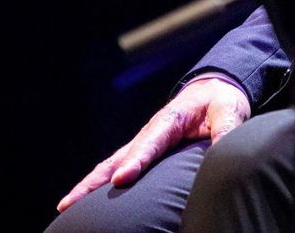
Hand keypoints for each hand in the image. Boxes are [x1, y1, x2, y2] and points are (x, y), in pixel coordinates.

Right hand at [56, 77, 249, 211]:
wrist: (213, 88)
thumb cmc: (220, 101)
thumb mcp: (229, 111)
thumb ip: (226, 130)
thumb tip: (224, 148)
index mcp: (169, 121)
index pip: (150, 144)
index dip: (136, 161)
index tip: (122, 179)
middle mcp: (149, 132)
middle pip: (117, 158)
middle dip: (95, 180)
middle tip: (72, 202)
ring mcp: (142, 142)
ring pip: (110, 164)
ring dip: (89, 184)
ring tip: (66, 205)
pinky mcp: (142, 150)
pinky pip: (115, 166)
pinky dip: (98, 182)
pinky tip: (83, 200)